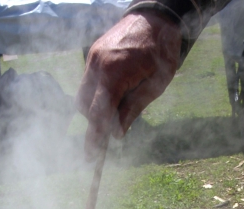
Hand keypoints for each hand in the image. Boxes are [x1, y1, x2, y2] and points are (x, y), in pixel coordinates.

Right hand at [75, 11, 181, 159]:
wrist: (155, 17)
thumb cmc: (161, 52)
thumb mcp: (155, 86)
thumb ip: (133, 109)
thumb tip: (117, 134)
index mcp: (115, 74)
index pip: (98, 114)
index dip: (95, 137)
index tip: (91, 156)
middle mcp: (98, 65)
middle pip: (85, 107)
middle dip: (96, 122)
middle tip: (112, 132)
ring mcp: (92, 58)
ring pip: (82, 95)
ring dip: (94, 109)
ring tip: (118, 106)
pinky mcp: (92, 54)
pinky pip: (87, 82)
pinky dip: (96, 94)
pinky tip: (115, 92)